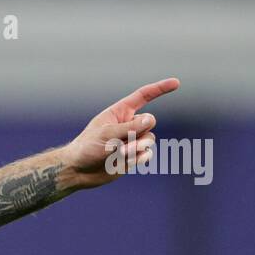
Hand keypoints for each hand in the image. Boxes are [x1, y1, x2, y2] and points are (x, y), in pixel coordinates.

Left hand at [63, 77, 179, 187]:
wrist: (78, 171)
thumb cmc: (86, 148)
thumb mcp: (106, 134)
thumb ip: (130, 127)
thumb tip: (152, 119)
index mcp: (119, 112)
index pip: (143, 97)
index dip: (160, 89)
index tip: (176, 83)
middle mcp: (128, 124)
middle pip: (149, 122)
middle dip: (138, 133)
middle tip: (121, 145)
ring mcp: (132, 140)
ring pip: (150, 139)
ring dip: (137, 147)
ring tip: (120, 154)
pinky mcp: (133, 155)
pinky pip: (147, 153)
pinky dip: (140, 157)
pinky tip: (127, 162)